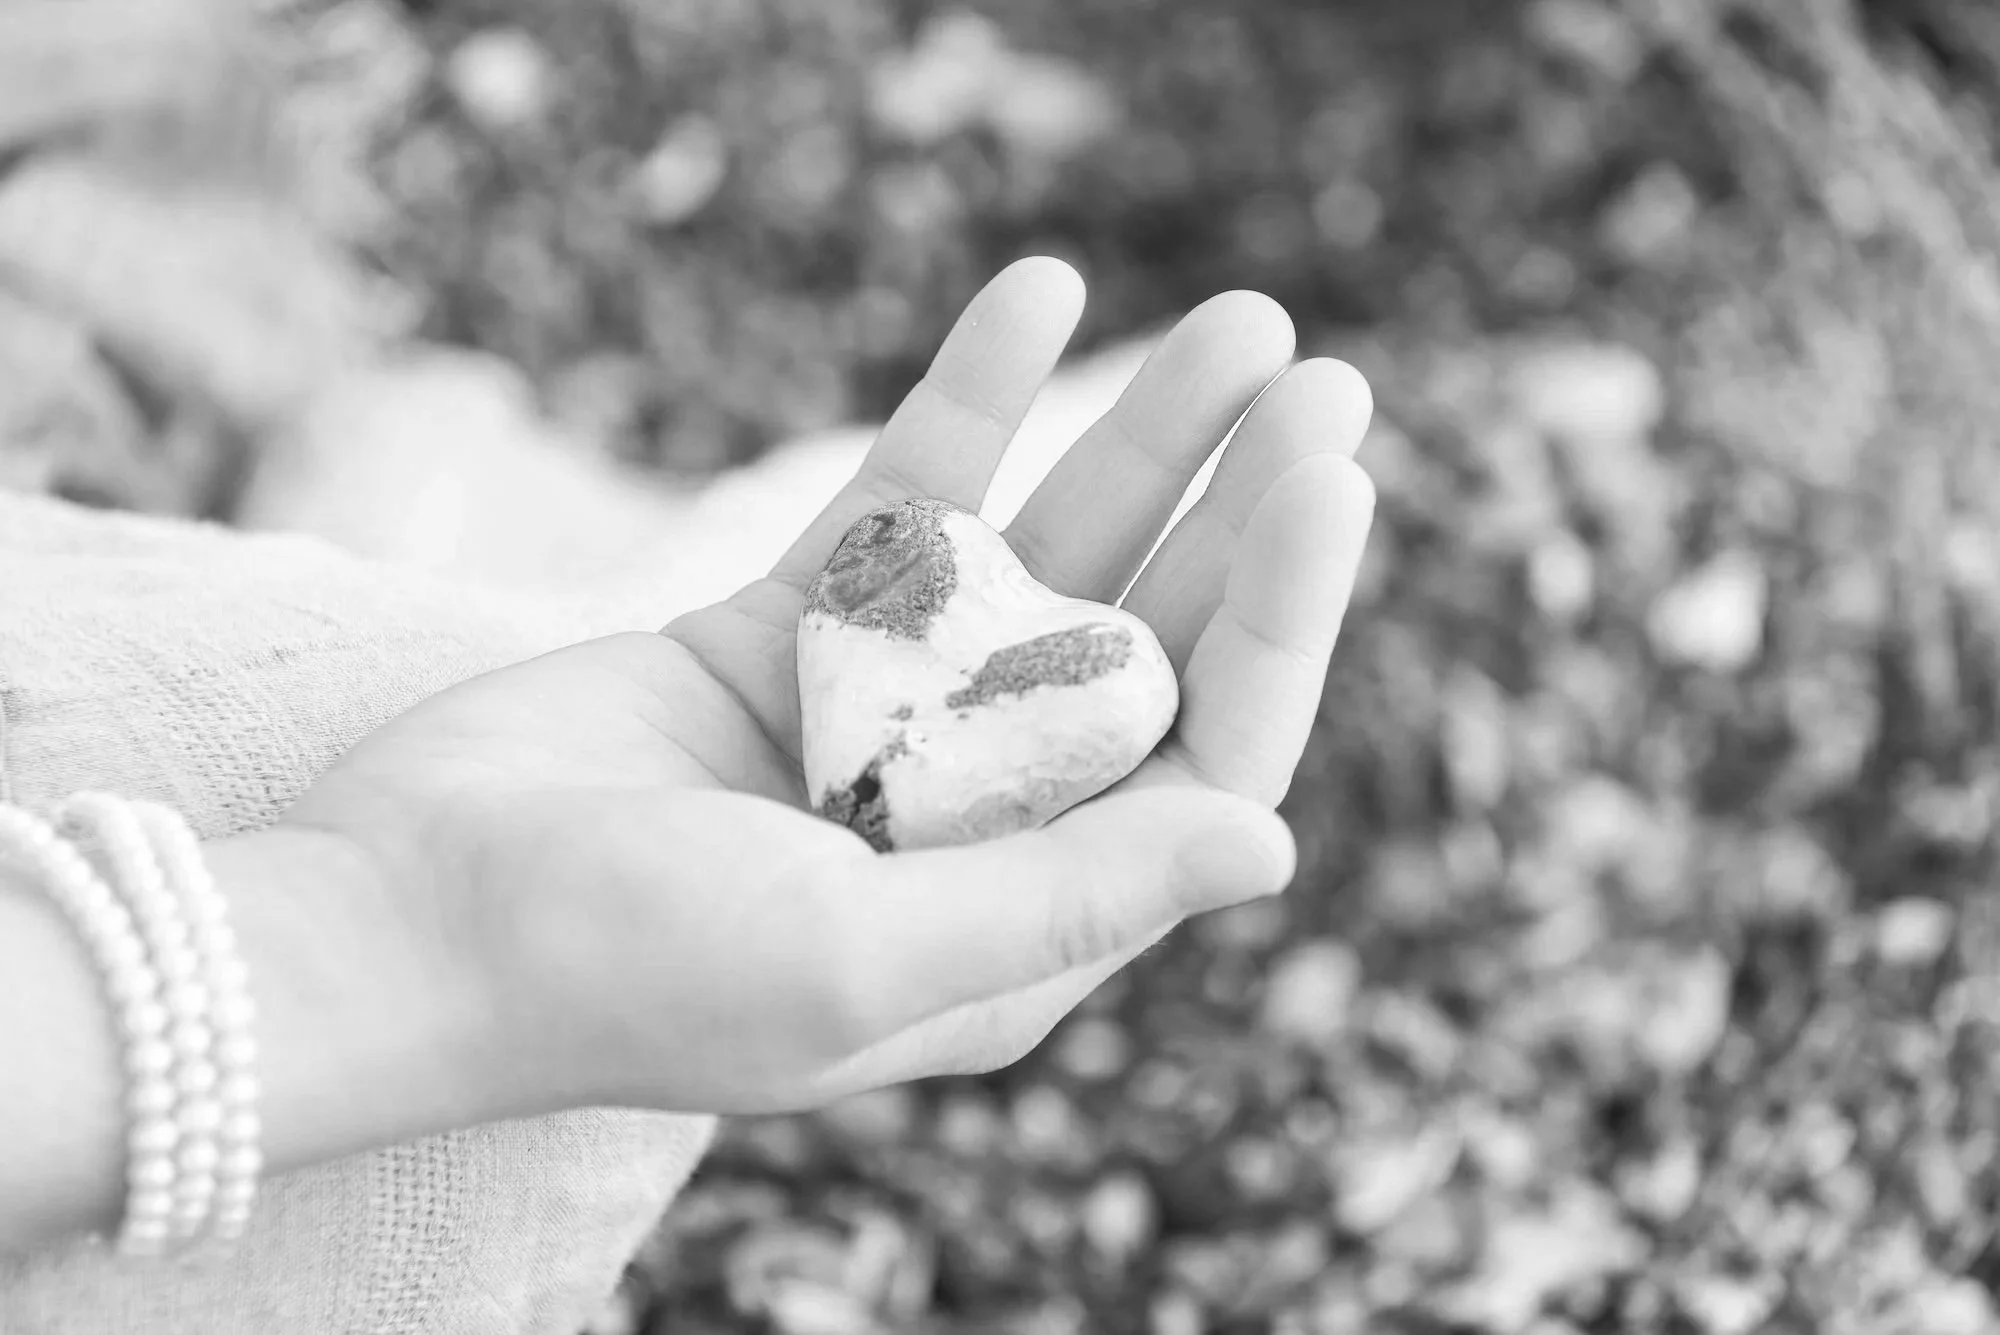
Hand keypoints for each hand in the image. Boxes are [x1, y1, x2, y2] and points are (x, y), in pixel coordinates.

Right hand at [279, 257, 1377, 1118]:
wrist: (400, 918)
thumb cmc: (626, 975)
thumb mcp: (863, 961)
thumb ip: (1069, 900)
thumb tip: (1275, 841)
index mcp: (1021, 920)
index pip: (1198, 758)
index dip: (1276, 621)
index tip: (1324, 479)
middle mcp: (977, 818)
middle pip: (1144, 643)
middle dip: (1234, 513)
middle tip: (1317, 378)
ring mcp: (887, 716)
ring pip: (1043, 558)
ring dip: (1135, 437)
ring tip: (1236, 325)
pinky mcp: (792, 633)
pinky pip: (903, 506)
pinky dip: (966, 403)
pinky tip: (1039, 293)